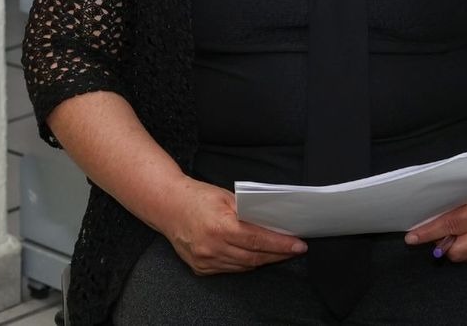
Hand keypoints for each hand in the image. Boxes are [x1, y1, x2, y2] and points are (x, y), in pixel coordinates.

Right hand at [159, 178, 306, 274]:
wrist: (168, 207)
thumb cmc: (199, 198)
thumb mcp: (228, 198)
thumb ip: (249, 213)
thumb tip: (273, 223)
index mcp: (220, 227)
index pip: (258, 240)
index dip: (281, 244)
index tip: (299, 245)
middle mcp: (212, 247)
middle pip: (254, 257)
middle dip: (278, 254)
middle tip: (295, 250)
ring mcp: (205, 260)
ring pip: (243, 266)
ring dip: (264, 260)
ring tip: (280, 252)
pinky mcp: (200, 268)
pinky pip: (230, 269)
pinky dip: (246, 263)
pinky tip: (256, 256)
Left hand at [403, 173, 466, 262]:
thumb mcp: (465, 191)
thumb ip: (448, 209)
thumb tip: (424, 228)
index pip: (450, 226)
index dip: (428, 233)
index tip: (412, 238)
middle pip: (456, 251)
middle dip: (445, 243)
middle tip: (444, 232)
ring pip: (464, 257)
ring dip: (458, 246)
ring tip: (463, 230)